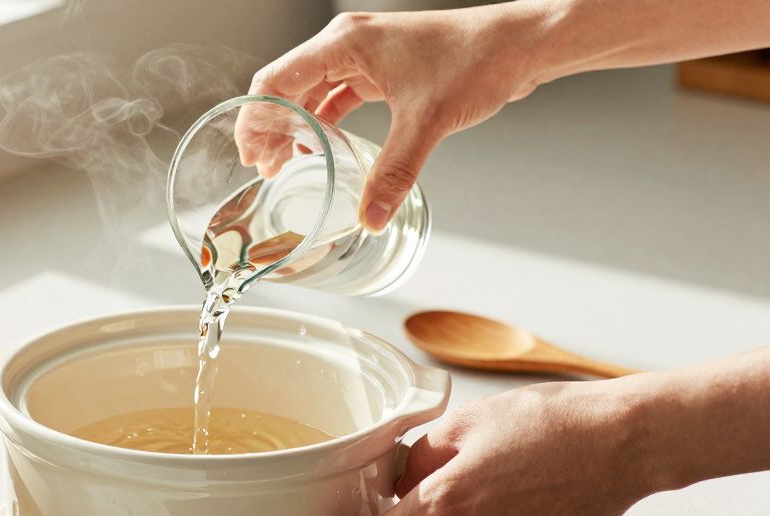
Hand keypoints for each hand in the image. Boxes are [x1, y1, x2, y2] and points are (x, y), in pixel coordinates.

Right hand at [241, 7, 544, 230]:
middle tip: (262, 167)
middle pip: (287, 84)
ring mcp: (365, 54)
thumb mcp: (427, 123)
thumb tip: (370, 217)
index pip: (276, 79)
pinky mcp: (382, 67)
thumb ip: (393, 173)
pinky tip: (319, 146)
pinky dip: (323, 120)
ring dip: (294, 124)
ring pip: (310, 90)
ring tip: (282, 161)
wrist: (519, 45)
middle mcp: (348, 43)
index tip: (250, 155)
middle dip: (269, 126)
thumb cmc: (477, 59)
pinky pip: (337, 93)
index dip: (256, 119)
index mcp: (346, 43)